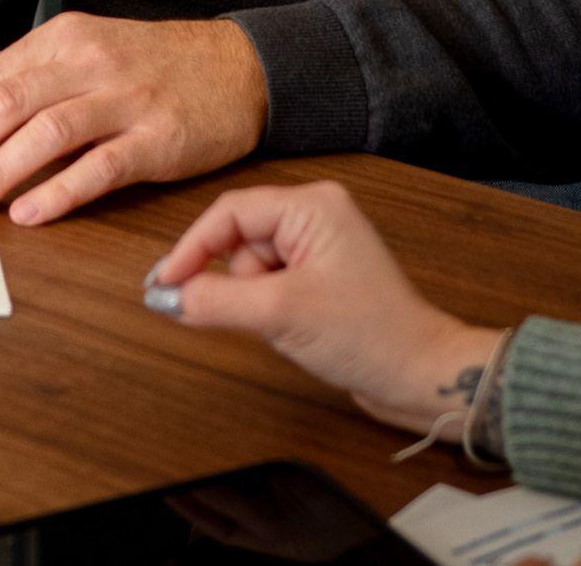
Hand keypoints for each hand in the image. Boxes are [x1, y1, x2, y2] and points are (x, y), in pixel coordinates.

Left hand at [0, 12, 267, 225]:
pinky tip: (30, 212)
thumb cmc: (153, 65)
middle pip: (10, 103)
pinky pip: (102, 166)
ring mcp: (126, 99)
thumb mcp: (79, 52)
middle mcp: (90, 63)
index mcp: (64, 40)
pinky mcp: (159, 138)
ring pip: (48, 132)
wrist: (239, 66)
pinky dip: (61, 190)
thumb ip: (10, 75)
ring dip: (0, 171)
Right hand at [146, 180, 502, 437]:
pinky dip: (266, 308)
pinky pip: (268, 283)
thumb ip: (215, 300)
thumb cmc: (370, 336)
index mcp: (312, 205)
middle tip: (246, 315)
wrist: (419, 375)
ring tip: (288, 324)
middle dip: (235, 281)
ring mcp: (319, 246)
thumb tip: (165, 295)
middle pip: (238, 238)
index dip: (191, 248)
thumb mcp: (280, 314)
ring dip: (253, 300)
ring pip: (250, 266)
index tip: (162, 283)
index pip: (230, 213)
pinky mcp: (319, 276)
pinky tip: (293, 328)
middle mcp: (315, 215)